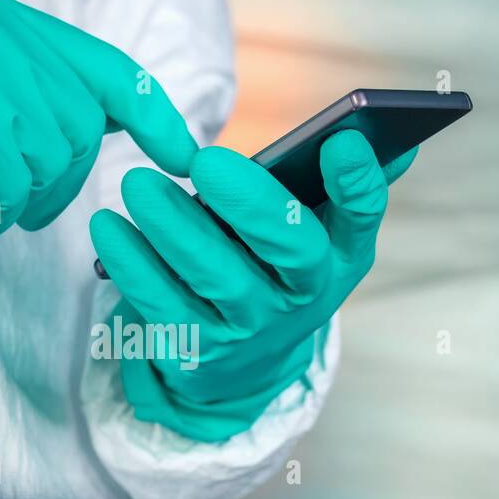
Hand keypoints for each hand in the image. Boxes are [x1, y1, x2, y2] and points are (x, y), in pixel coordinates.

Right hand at [0, 0, 196, 272]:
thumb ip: (35, 99)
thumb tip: (115, 127)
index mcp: (4, 24)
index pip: (107, 68)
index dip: (154, 116)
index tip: (184, 157)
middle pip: (85, 128)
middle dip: (62, 183)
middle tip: (14, 207)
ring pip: (53, 162)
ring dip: (20, 203)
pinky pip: (11, 188)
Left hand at [90, 130, 415, 441]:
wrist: (238, 364)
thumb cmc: (272, 271)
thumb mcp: (313, 236)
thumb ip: (343, 185)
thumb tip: (388, 134)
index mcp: (338, 256)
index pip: (361, 218)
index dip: (357, 184)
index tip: (342, 143)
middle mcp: (302, 297)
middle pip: (289, 250)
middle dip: (251, 203)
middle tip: (205, 161)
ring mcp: (250, 329)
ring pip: (216, 276)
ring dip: (174, 227)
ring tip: (139, 185)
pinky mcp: (198, 351)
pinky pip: (162, 303)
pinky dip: (132, 262)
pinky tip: (109, 227)